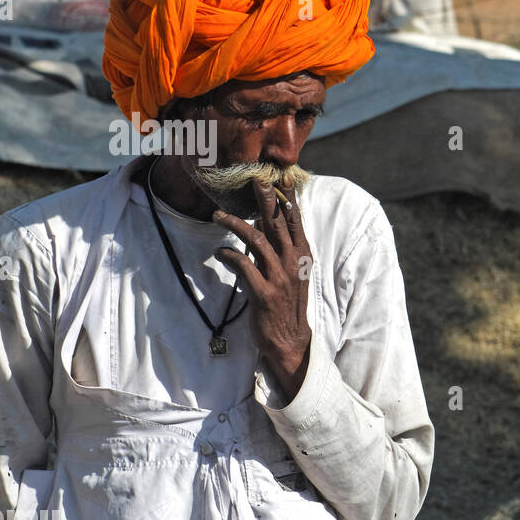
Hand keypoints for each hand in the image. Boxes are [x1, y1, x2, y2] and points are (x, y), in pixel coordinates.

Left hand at [212, 179, 311, 400]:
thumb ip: (279, 247)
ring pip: (257, 240)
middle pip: (278, 223)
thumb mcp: (290, 272)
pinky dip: (229, 256)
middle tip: (253, 179)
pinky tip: (219, 252)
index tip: (278, 179)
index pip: (296, 221)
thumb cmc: (287, 304)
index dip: (287, 199)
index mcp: (302, 256)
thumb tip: (262, 221)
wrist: (289, 340)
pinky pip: (244, 266)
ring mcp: (279, 277)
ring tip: (217, 216)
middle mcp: (293, 263)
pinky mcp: (264, 293)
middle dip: (265, 200)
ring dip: (235, 225)